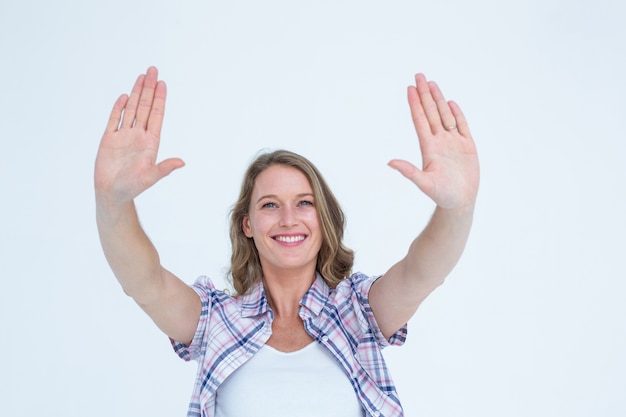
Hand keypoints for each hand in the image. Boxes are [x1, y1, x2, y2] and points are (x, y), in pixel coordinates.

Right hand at [94, 67, 183, 203]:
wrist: (111, 193)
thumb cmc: (132, 188)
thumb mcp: (150, 177)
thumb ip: (164, 168)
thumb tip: (182, 162)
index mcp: (150, 142)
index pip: (156, 115)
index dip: (159, 99)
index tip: (162, 83)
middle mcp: (138, 136)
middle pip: (144, 107)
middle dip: (149, 88)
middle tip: (152, 70)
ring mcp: (124, 136)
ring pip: (131, 109)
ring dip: (136, 93)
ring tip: (141, 76)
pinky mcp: (109, 139)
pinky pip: (114, 119)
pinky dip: (119, 108)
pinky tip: (124, 97)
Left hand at [389, 74, 478, 209]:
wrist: (459, 202)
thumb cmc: (441, 195)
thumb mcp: (424, 183)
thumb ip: (409, 171)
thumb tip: (390, 162)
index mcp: (428, 148)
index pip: (420, 120)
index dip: (415, 104)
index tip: (409, 88)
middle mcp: (439, 141)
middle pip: (431, 112)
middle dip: (425, 94)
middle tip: (419, 76)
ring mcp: (453, 142)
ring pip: (445, 115)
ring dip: (439, 99)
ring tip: (432, 84)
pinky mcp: (466, 146)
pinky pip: (461, 125)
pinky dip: (456, 113)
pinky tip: (450, 102)